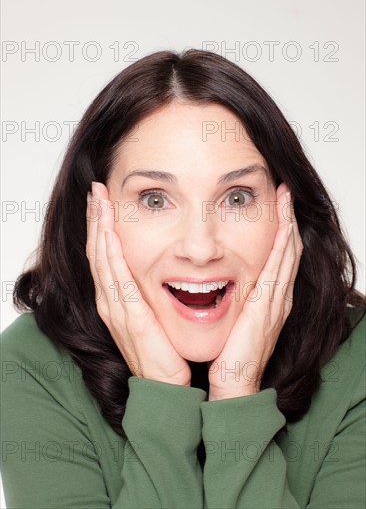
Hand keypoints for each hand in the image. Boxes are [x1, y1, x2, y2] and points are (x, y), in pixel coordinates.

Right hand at [86, 181, 191, 386]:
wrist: (166, 389)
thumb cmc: (163, 353)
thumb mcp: (155, 317)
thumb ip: (151, 294)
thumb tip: (163, 272)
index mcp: (117, 301)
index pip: (105, 256)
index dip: (101, 227)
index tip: (103, 201)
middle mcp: (111, 302)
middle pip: (98, 252)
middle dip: (96, 219)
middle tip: (96, 190)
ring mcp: (116, 309)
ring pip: (102, 259)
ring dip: (99, 227)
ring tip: (99, 200)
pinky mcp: (128, 316)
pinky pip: (115, 277)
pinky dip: (110, 251)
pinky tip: (109, 231)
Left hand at [207, 183, 303, 400]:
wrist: (234, 383)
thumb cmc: (231, 354)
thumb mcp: (235, 319)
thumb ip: (236, 299)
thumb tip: (222, 280)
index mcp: (269, 300)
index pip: (279, 257)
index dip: (280, 230)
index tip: (276, 206)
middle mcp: (279, 298)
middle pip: (288, 250)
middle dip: (288, 220)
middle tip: (285, 193)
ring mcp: (278, 302)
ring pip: (288, 255)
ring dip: (288, 225)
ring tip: (286, 199)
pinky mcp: (269, 308)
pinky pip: (279, 270)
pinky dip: (283, 247)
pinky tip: (284, 228)